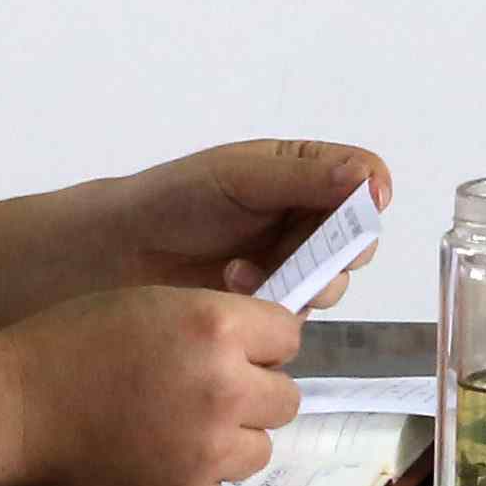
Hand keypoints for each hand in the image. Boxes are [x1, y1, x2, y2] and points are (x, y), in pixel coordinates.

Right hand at [0, 285, 301, 485]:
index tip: (241, 350)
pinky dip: (195, 476)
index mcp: (217, 328)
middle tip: (208, 391)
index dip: (263, 344)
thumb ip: (218, 326)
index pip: (289, 337)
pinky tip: (154, 454)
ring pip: (257, 448)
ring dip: (230, 438)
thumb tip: (263, 351)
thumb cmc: (72, 346)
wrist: (11, 410)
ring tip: (178, 425)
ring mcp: (203, 451)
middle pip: (284, 399)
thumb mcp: (156, 304)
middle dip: (254, 393)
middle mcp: (222, 389)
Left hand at [93, 140, 392, 301]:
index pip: (361, 178)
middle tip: (315, 257)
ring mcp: (288, 264)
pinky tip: (233, 287)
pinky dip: (272, 303)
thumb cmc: (174, 200)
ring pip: (332, 280)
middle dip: (338, 250)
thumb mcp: (240, 177)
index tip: (369, 207)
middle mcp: (302, 218)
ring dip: (301, 280)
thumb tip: (369, 179)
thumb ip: (304, 179)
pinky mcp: (268, 306)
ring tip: (246, 273)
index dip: (371, 193)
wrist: (113, 254)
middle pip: (356, 237)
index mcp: (302, 173)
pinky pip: (297, 312)